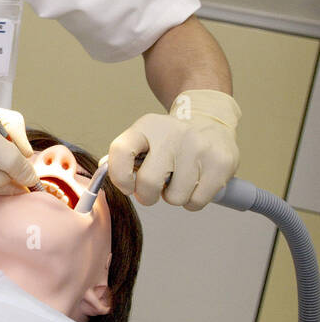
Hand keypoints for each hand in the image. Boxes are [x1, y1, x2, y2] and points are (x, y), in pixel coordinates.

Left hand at [107, 90, 240, 210]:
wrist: (210, 120)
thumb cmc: (170, 138)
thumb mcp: (144, 136)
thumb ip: (123, 156)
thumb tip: (101, 175)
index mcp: (147, 126)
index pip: (120, 151)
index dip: (119, 177)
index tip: (127, 185)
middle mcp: (172, 134)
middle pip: (148, 184)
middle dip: (148, 195)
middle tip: (155, 189)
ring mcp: (198, 148)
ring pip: (175, 198)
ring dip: (175, 196)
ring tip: (180, 179)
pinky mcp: (220, 163)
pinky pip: (196, 202)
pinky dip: (193, 200)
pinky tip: (196, 182)